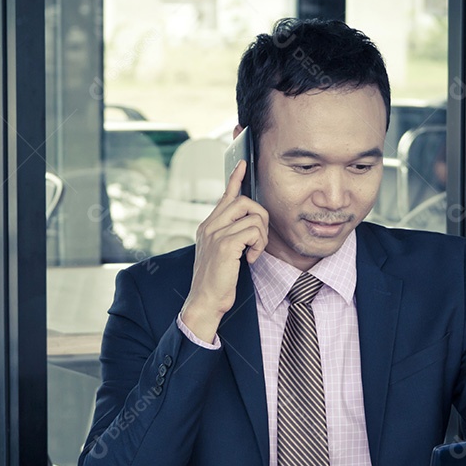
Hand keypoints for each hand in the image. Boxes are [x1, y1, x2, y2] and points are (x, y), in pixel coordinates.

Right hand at [180, 160, 267, 342]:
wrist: (204, 302)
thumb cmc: (216, 282)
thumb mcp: (222, 254)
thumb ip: (230, 237)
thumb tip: (249, 227)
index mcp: (208, 227)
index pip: (225, 196)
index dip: (235, 179)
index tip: (243, 164)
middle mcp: (210, 226)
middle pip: (243, 201)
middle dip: (260, 217)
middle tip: (259, 240)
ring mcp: (216, 234)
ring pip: (252, 216)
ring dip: (261, 236)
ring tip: (253, 253)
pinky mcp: (225, 245)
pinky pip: (253, 231)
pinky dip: (258, 245)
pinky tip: (251, 259)